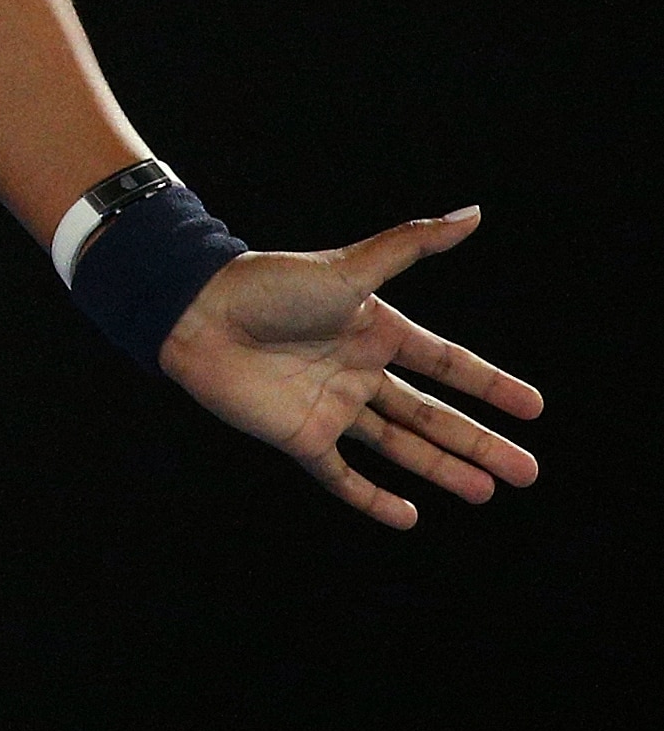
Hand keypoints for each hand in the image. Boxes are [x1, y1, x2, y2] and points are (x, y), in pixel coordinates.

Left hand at [159, 206, 543, 527]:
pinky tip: (410, 517)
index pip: (447, 363)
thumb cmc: (270, 284)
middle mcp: (359, 370)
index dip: (490, 385)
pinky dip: (372, 498)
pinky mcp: (298, 435)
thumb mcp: (350, 267)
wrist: (197, 313)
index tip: (534, 407)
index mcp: (375, 330)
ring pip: (400, 446)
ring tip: (487, 492)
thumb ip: (412, 244)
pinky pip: (341, 475)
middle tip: (528, 472)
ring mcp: (331, 405)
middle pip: (432, 414)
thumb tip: (473, 212)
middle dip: (479, 441)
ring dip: (443, 468)